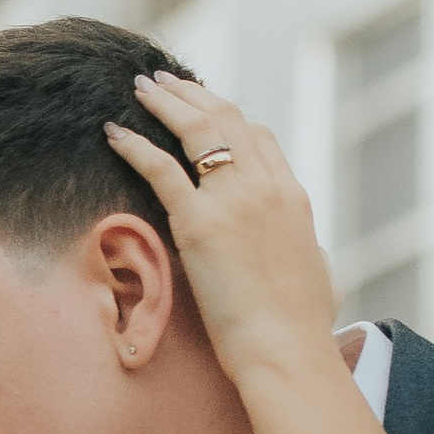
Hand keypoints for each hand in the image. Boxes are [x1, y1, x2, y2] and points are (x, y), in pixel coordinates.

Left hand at [102, 72, 343, 394]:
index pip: (260, 137)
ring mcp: (234, 201)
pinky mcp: (200, 223)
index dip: (227, 117)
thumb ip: (310, 253)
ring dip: (166, 102)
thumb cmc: (303, 329)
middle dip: (193, 94)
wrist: (287, 352)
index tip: (203, 109)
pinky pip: (160, 167)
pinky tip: (113, 132)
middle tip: (165, 81)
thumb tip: (314, 255)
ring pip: (196, 129)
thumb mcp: (320, 277)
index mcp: (294, 199)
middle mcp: (266, 188)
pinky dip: (134, 144)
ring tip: (142, 87)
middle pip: (228, 119)